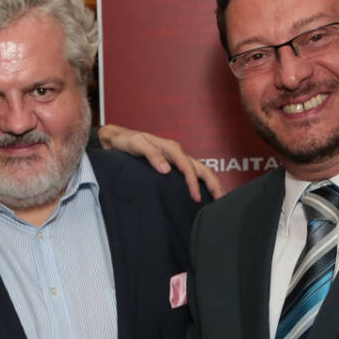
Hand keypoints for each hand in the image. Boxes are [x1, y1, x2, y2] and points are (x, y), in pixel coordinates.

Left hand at [97, 125, 222, 200]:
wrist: (117, 138)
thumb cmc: (126, 141)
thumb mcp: (136, 144)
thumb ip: (151, 155)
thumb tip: (167, 170)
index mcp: (171, 147)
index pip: (188, 167)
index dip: (193, 183)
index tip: (195, 198)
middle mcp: (177, 152)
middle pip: (201, 168)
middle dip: (213, 183)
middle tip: (221, 200)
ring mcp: (176, 158)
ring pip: (199, 170)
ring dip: (211, 183)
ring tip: (219, 198)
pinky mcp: (172, 164)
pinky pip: (191, 172)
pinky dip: (201, 182)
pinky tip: (203, 193)